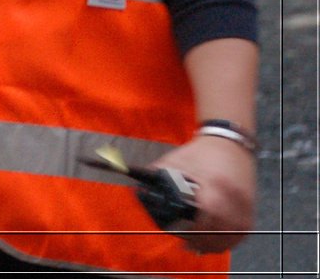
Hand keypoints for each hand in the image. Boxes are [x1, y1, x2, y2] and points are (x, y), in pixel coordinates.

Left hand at [152, 134, 254, 252]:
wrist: (230, 144)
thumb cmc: (200, 152)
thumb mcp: (176, 160)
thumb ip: (156, 174)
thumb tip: (138, 189)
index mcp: (216, 184)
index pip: (209, 214)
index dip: (195, 229)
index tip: (181, 234)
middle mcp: (234, 197)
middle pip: (221, 229)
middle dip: (202, 239)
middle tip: (186, 242)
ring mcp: (245, 205)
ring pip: (232, 235)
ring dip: (214, 244)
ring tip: (197, 245)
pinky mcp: (250, 209)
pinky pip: (241, 233)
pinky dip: (227, 241)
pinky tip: (214, 242)